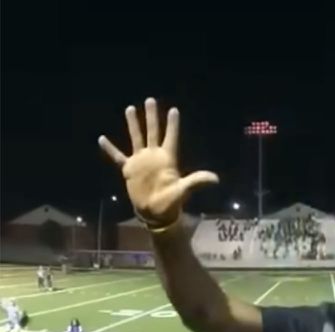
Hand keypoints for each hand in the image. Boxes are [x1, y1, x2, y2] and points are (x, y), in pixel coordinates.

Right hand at [98, 98, 218, 225]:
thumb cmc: (171, 202)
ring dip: (134, 124)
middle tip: (151, 100)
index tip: (174, 110)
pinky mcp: (130, 169)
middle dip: (152, 116)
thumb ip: (197, 181)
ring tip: (131, 108)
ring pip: (137, 138)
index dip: (173, 124)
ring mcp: (141, 161)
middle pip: (153, 131)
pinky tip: (102, 139)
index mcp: (168, 158)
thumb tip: (216, 179)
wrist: (155, 212)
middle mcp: (154, 156)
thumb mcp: (184, 190)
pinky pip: (118, 156)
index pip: (171, 137)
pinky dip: (110, 149)